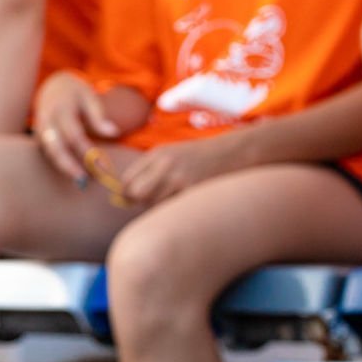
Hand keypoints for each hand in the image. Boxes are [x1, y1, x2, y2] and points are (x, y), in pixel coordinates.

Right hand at [33, 71, 119, 181]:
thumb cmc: (74, 92)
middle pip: (55, 148)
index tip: (102, 165)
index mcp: (61, 109)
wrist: (52, 86)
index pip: (74, 135)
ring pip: (50, 153)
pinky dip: (60, 164)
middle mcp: (46, 120)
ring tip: (82, 181)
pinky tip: (74, 172)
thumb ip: (99, 115)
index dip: (87, 152)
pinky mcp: (38, 137)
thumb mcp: (89, 96)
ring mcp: (39, 129)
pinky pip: (48, 154)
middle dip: (69, 166)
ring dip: (64, 168)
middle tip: (84, 181)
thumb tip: (114, 133)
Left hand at [119, 129, 256, 205]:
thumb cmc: (199, 157)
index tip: (131, 200)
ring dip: (158, 208)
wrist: (234, 151)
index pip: (126, 181)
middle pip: (136, 194)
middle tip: (149, 203)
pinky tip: (184, 204)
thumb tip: (127, 197)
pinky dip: (173, 210)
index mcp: (157, 154)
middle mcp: (165, 165)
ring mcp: (180, 178)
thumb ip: (149, 170)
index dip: (126, 194)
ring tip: (172, 200)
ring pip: (154, 205)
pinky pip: (172, 208)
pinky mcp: (193, 191)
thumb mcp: (171, 154)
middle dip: (138, 202)